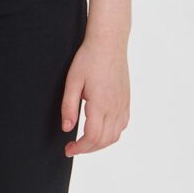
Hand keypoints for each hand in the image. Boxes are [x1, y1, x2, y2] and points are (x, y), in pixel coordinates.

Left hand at [60, 34, 129, 156]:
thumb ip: (69, 106)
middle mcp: (115, 107)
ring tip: (85, 141)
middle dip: (88, 149)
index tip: (68, 149)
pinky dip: (112, 134)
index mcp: (101, 104)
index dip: (79, 148)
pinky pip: (122, 125)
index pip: (92, 137)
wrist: (109, 43)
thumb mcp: (73, 81)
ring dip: (100, 143)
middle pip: (104, 140)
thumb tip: (67, 128)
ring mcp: (123, 104)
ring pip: (115, 136)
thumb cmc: (89, 58)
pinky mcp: (126, 100)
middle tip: (73, 147)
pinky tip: (101, 129)